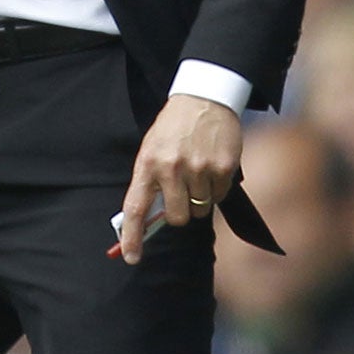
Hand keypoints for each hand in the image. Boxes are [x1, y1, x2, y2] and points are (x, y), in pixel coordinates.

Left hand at [117, 95, 240, 265]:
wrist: (206, 97)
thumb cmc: (175, 128)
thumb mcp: (153, 149)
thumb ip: (150, 182)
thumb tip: (148, 220)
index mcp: (148, 163)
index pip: (136, 208)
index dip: (132, 237)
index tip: (130, 257)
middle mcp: (172, 168)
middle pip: (177, 217)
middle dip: (180, 212)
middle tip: (183, 193)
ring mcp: (200, 168)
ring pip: (201, 209)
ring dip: (200, 197)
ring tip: (199, 170)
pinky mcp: (223, 167)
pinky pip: (220, 196)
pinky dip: (217, 187)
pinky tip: (212, 164)